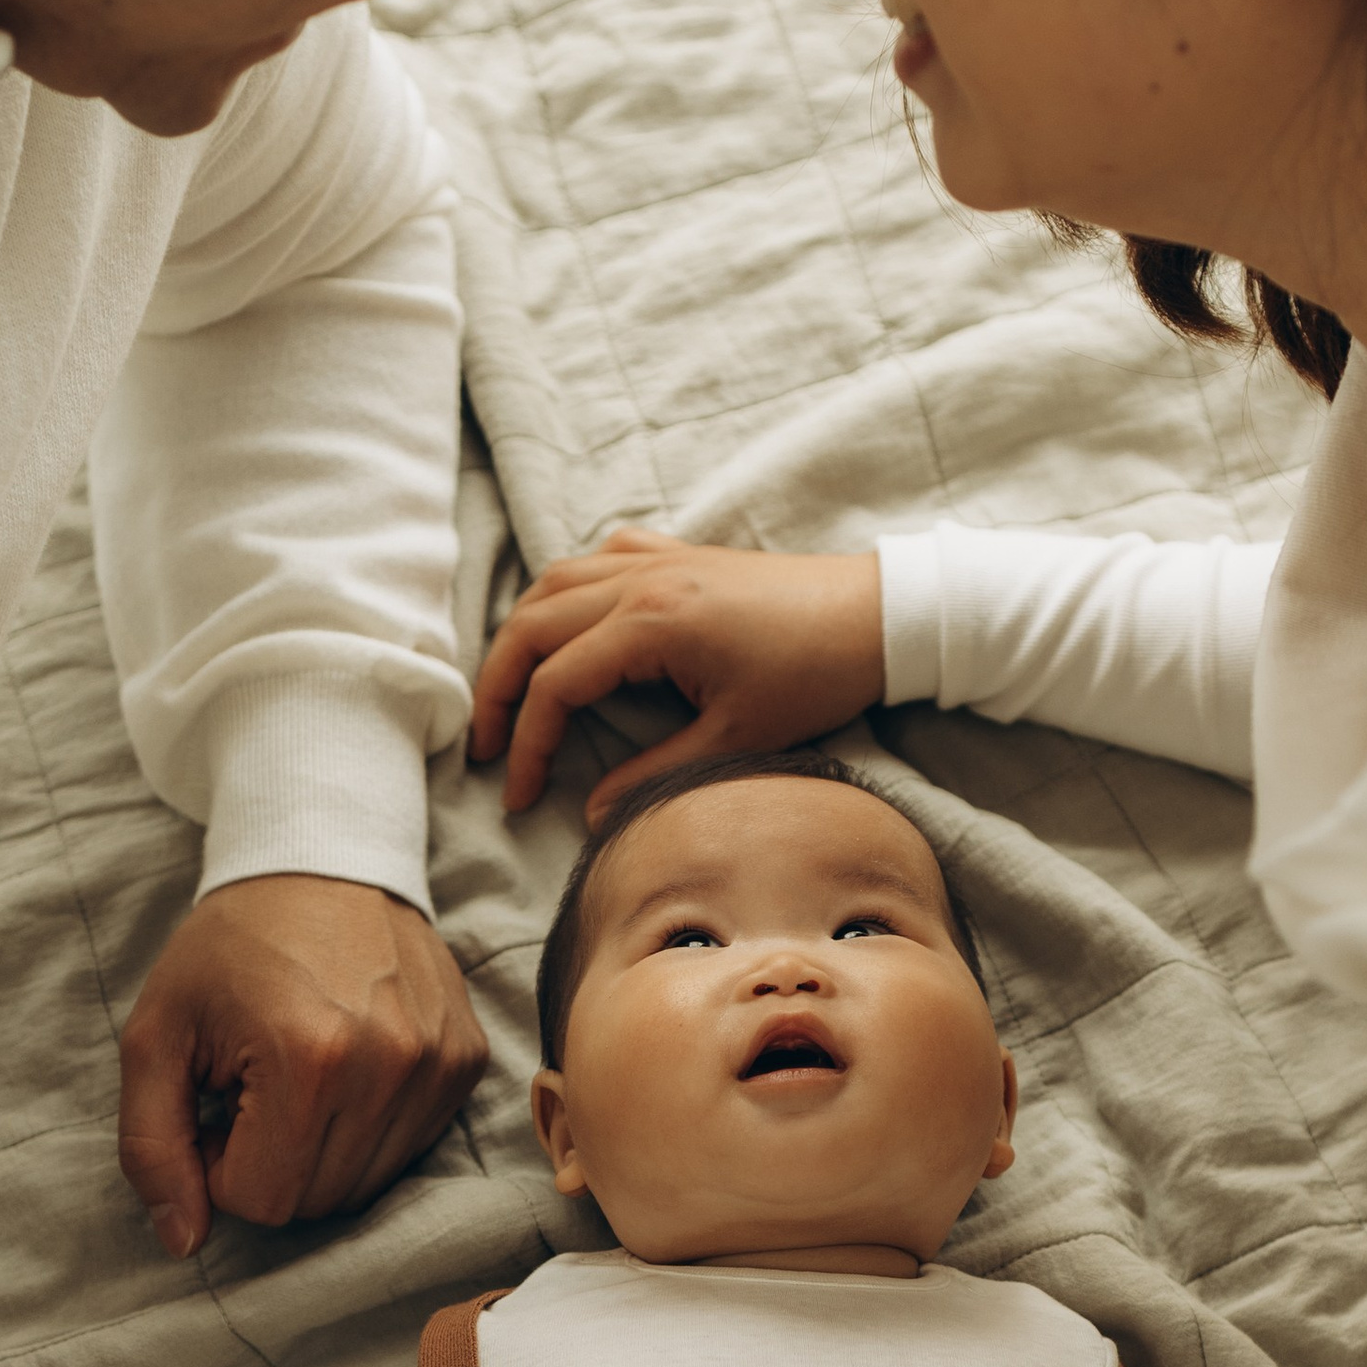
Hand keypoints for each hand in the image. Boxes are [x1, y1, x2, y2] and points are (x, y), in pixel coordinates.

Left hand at [118, 874, 486, 1255]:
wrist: (322, 861)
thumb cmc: (229, 950)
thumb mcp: (157, 1036)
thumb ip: (152, 1145)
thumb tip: (182, 1242)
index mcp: (308, 1058)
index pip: (262, 1201)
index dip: (221, 1166)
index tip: (220, 1104)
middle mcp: (390, 1066)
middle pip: (317, 1202)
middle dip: (271, 1164)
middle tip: (255, 1092)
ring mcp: (439, 1064)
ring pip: (367, 1185)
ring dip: (319, 1152)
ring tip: (298, 1078)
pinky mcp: (467, 1061)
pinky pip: (409, 1149)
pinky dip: (367, 1129)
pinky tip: (346, 1069)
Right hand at [468, 530, 884, 815]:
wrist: (878, 616)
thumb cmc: (816, 676)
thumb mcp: (735, 742)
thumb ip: (656, 776)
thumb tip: (595, 813)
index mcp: (651, 622)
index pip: (556, 684)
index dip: (528, 744)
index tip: (520, 794)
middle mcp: (641, 579)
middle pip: (532, 626)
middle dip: (498, 688)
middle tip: (487, 745)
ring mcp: (658, 559)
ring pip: (554, 584)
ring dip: (522, 635)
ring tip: (512, 690)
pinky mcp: (680, 554)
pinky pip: (598, 558)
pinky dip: (568, 590)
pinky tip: (571, 622)